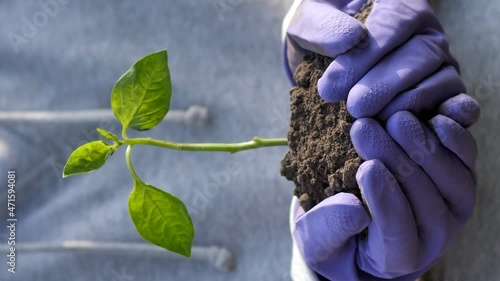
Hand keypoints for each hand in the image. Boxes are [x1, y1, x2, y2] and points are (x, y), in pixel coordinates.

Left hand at [286, 0, 462, 119]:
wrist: (324, 58)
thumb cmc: (320, 35)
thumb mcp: (309, 22)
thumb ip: (324, 26)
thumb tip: (351, 39)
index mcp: (398, 2)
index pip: (393, 23)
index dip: (364, 57)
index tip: (331, 88)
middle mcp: (426, 29)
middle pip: (421, 54)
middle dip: (386, 84)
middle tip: (354, 108)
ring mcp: (440, 60)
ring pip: (441, 80)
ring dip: (406, 104)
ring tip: (371, 121)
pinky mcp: (445, 91)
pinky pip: (456, 104)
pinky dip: (444, 119)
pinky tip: (411, 131)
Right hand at [293, 109, 476, 279]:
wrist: (364, 222)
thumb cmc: (337, 234)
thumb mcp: (318, 240)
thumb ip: (330, 229)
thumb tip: (355, 208)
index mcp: (397, 257)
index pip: (397, 231)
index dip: (384, 200)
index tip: (365, 168)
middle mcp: (433, 235)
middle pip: (424, 197)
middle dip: (394, 160)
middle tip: (364, 128)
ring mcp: (452, 207)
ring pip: (452, 178)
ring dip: (423, 144)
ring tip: (394, 118)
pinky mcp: (460, 178)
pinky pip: (467, 157)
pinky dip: (453, 135)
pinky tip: (430, 116)